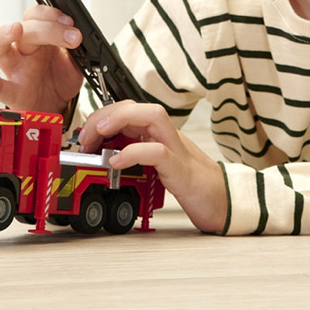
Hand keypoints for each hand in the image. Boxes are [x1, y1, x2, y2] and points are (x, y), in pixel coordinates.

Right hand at [0, 5, 83, 114]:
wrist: (57, 106)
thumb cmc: (60, 80)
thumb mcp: (75, 61)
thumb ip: (77, 50)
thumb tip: (81, 36)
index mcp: (40, 38)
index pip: (38, 15)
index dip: (53, 15)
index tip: (71, 23)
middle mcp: (24, 49)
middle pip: (25, 28)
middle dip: (48, 27)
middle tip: (71, 35)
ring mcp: (14, 69)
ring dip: (4, 34)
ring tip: (15, 29)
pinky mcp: (10, 92)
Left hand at [79, 100, 226, 233]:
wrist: (224, 203)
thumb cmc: (191, 185)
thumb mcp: (155, 168)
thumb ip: (135, 157)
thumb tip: (103, 156)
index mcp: (159, 135)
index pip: (129, 110)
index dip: (103, 116)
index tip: (85, 135)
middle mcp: (168, 136)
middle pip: (137, 106)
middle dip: (106, 114)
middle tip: (86, 136)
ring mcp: (177, 150)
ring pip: (152, 116)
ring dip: (120, 119)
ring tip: (98, 134)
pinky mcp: (182, 170)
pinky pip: (158, 151)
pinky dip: (134, 152)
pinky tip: (116, 162)